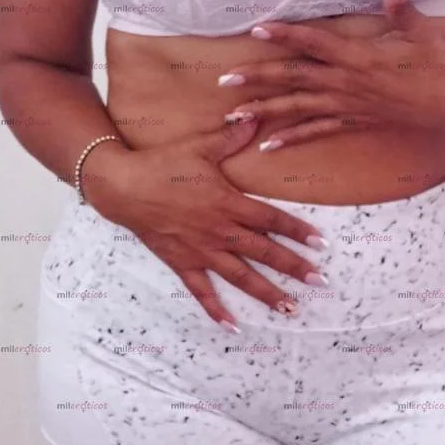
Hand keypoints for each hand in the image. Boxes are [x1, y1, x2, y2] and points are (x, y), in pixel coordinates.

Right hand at [80, 119, 328, 326]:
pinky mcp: (183, 263)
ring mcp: (202, 251)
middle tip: (320, 281)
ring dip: (267, 294)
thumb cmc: (162, 164)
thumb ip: (230, 137)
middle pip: (264, 252)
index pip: (272, 219)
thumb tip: (254, 116)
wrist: (122, 187)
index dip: (298, 231)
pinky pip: (202, 292)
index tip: (322, 244)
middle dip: (294, 267)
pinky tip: (234, 327)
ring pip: (241, 277)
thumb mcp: (199, 146)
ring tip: (291, 308)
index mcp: (228, 203)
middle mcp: (219, 231)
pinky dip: (217, 310)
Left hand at [220, 0, 444, 149]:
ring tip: (233, 115)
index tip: (258, 28)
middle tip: (224, 78)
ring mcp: (348, 105)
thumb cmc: (440, 63)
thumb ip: (403, 9)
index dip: (287, 34)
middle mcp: (347, 83)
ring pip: (298, 108)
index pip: (315, 42)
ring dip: (264, 111)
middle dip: (258, 77)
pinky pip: (317, 132)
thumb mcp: (423, 33)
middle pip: (294, 78)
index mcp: (359, 56)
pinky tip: (267, 145)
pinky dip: (291, 138)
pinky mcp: (355, 122)